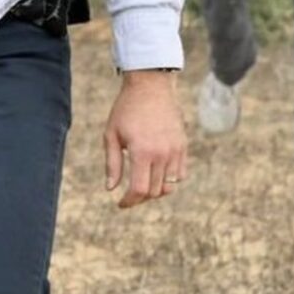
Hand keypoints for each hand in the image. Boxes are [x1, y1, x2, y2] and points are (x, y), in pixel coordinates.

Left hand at [104, 71, 186, 208]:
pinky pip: (180, 174)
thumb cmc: (125, 110)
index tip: (120, 204)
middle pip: (155, 191)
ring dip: (155, 190)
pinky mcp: (183, 147)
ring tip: (141, 185)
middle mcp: (163, 155)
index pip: (139, 189)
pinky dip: (169, 180)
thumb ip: (112, 164)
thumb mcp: (111, 135)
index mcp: (142, 152)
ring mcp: (176, 151)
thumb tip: (110, 188)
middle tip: (128, 195)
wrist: (151, 88)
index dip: (129, 201)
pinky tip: (155, 175)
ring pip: (169, 185)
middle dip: (140, 197)